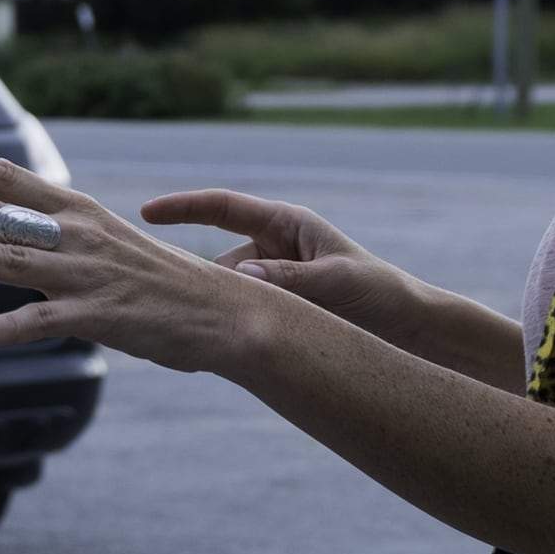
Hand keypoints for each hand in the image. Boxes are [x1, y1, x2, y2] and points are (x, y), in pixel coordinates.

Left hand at [0, 138, 266, 374]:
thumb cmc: (162, 280)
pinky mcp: (101, 316)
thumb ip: (60, 234)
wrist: (226, 312)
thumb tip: (12, 230)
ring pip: (15, 260)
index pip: (10, 178)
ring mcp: (89, 275)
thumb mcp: (108, 241)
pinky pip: (46, 322)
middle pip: (0, 215)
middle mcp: (79, 236)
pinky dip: (10, 327)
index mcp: (79, 212)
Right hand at [135, 189, 417, 343]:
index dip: (182, 208)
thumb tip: (241, 278)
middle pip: (215, 257)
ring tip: (190, 329)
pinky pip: (241, 311)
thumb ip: (288, 280)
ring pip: (225, 290)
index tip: (145, 213)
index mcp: (285, 224)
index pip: (222, 207)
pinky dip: (227, 324)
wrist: (409, 327)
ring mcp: (273, 278)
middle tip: (157, 293)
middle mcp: (273, 247)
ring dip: (213, 308)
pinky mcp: (277, 307)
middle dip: (188, 274)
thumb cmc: (379, 293)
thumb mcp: (335, 282)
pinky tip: (210, 346)